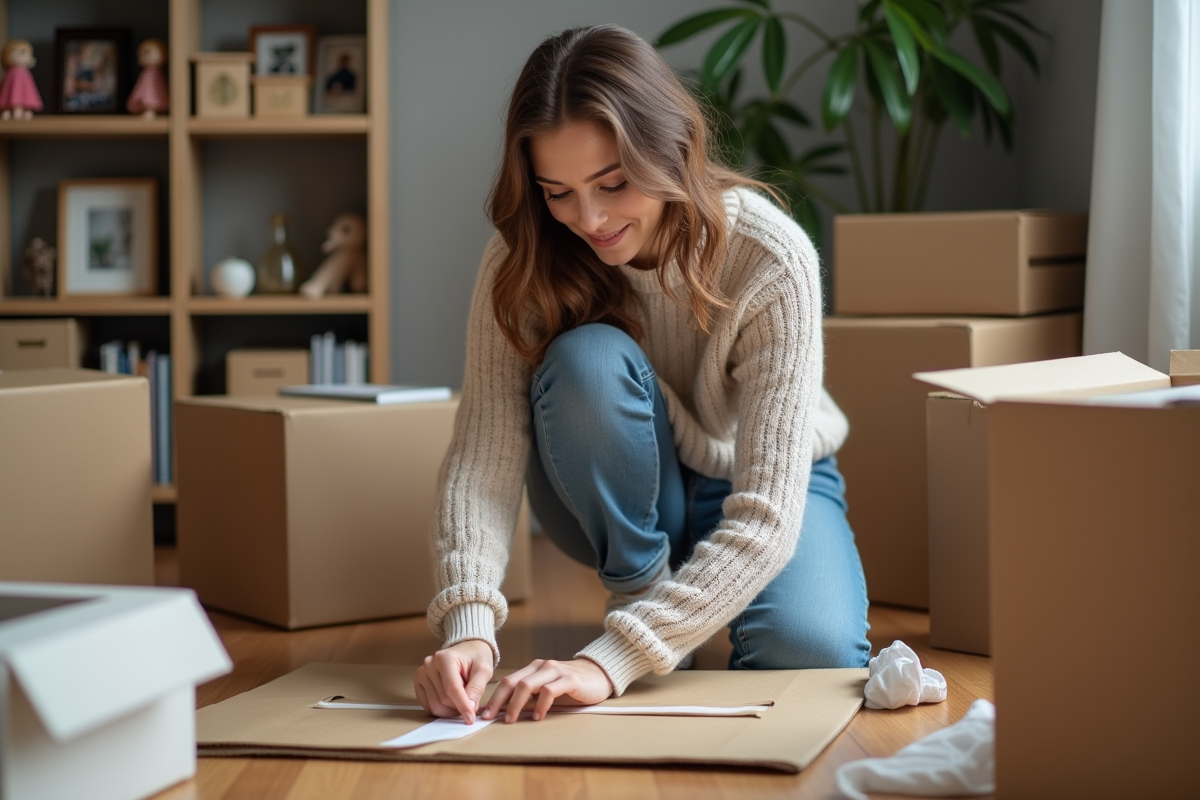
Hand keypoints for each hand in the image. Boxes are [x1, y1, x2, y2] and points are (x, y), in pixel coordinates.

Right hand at [414, 639, 493, 723]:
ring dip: (450, 710)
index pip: (452, 688)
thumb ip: (477, 688)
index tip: (470, 719)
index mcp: (445, 658)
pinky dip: (441, 709)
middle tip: (470, 702)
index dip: (462, 706)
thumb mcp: (484, 670)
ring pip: (435, 706)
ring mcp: (422, 674)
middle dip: (459, 707)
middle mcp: (429, 664)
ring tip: (461, 700)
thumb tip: (470, 707)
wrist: (466, 651)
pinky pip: (428, 706)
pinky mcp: (419, 683)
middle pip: (443, 699)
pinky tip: (451, 701)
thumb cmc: (475, 658)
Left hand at [481, 658, 613, 722]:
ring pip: (527, 685)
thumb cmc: (571, 686)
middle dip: (498, 701)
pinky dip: (540, 705)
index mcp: (533, 669)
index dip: (494, 698)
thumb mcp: (547, 690)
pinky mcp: (569, 679)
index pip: (508, 682)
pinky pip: (549, 691)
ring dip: (515, 704)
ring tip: (511, 720)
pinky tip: (538, 716)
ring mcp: (555, 671)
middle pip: (513, 682)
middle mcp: (541, 667)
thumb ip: (530, 697)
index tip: (484, 714)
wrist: (599, 675)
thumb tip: (507, 712)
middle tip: (489, 718)